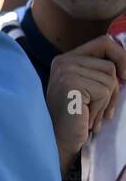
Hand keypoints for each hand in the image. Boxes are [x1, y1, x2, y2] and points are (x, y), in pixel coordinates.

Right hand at [46, 34, 125, 171]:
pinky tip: (87, 116)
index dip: (121, 56)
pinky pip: (104, 91)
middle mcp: (64, 61)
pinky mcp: (70, 83)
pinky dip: (101, 108)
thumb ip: (102, 72)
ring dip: (106, 102)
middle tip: (101, 108)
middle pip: (111, 66)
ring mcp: (66, 71)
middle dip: (114, 90)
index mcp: (67, 58)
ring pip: (110, 80)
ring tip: (91, 113)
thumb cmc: (79, 115)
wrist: (60, 138)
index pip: (104, 42)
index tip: (125, 77)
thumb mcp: (91, 88)